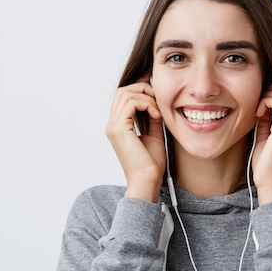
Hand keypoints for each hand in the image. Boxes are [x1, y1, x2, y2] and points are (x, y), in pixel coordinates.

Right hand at [106, 78, 165, 202]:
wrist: (147, 181)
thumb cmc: (151, 164)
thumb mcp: (154, 135)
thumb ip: (153, 119)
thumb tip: (157, 104)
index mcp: (119, 126)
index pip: (124, 97)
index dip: (141, 90)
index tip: (158, 97)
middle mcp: (112, 125)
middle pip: (122, 91)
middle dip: (143, 89)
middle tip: (159, 100)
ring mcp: (113, 127)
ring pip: (125, 93)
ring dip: (146, 97)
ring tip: (159, 110)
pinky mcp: (119, 129)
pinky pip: (131, 103)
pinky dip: (146, 104)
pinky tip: (156, 115)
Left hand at [252, 83, 271, 204]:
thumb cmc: (267, 166)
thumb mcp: (266, 137)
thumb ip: (267, 121)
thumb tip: (262, 105)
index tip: (258, 109)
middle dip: (270, 92)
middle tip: (256, 106)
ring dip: (267, 96)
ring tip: (256, 111)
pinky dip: (266, 101)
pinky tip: (257, 113)